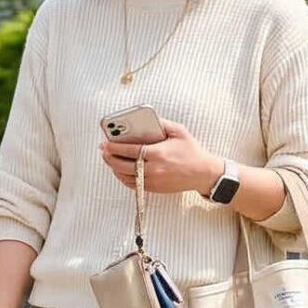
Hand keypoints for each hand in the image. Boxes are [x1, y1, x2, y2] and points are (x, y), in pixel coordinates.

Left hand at [100, 117, 224, 195]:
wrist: (204, 173)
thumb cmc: (192, 151)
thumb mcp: (179, 131)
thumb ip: (161, 123)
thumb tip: (146, 118)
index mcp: (158, 154)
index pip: (130, 151)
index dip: (114, 147)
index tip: (105, 143)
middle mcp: (154, 169)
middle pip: (123, 166)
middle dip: (110, 158)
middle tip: (104, 151)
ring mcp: (153, 181)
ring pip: (126, 178)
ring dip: (114, 169)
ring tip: (109, 160)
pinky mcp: (155, 189)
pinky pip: (133, 185)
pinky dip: (124, 178)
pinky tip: (120, 171)